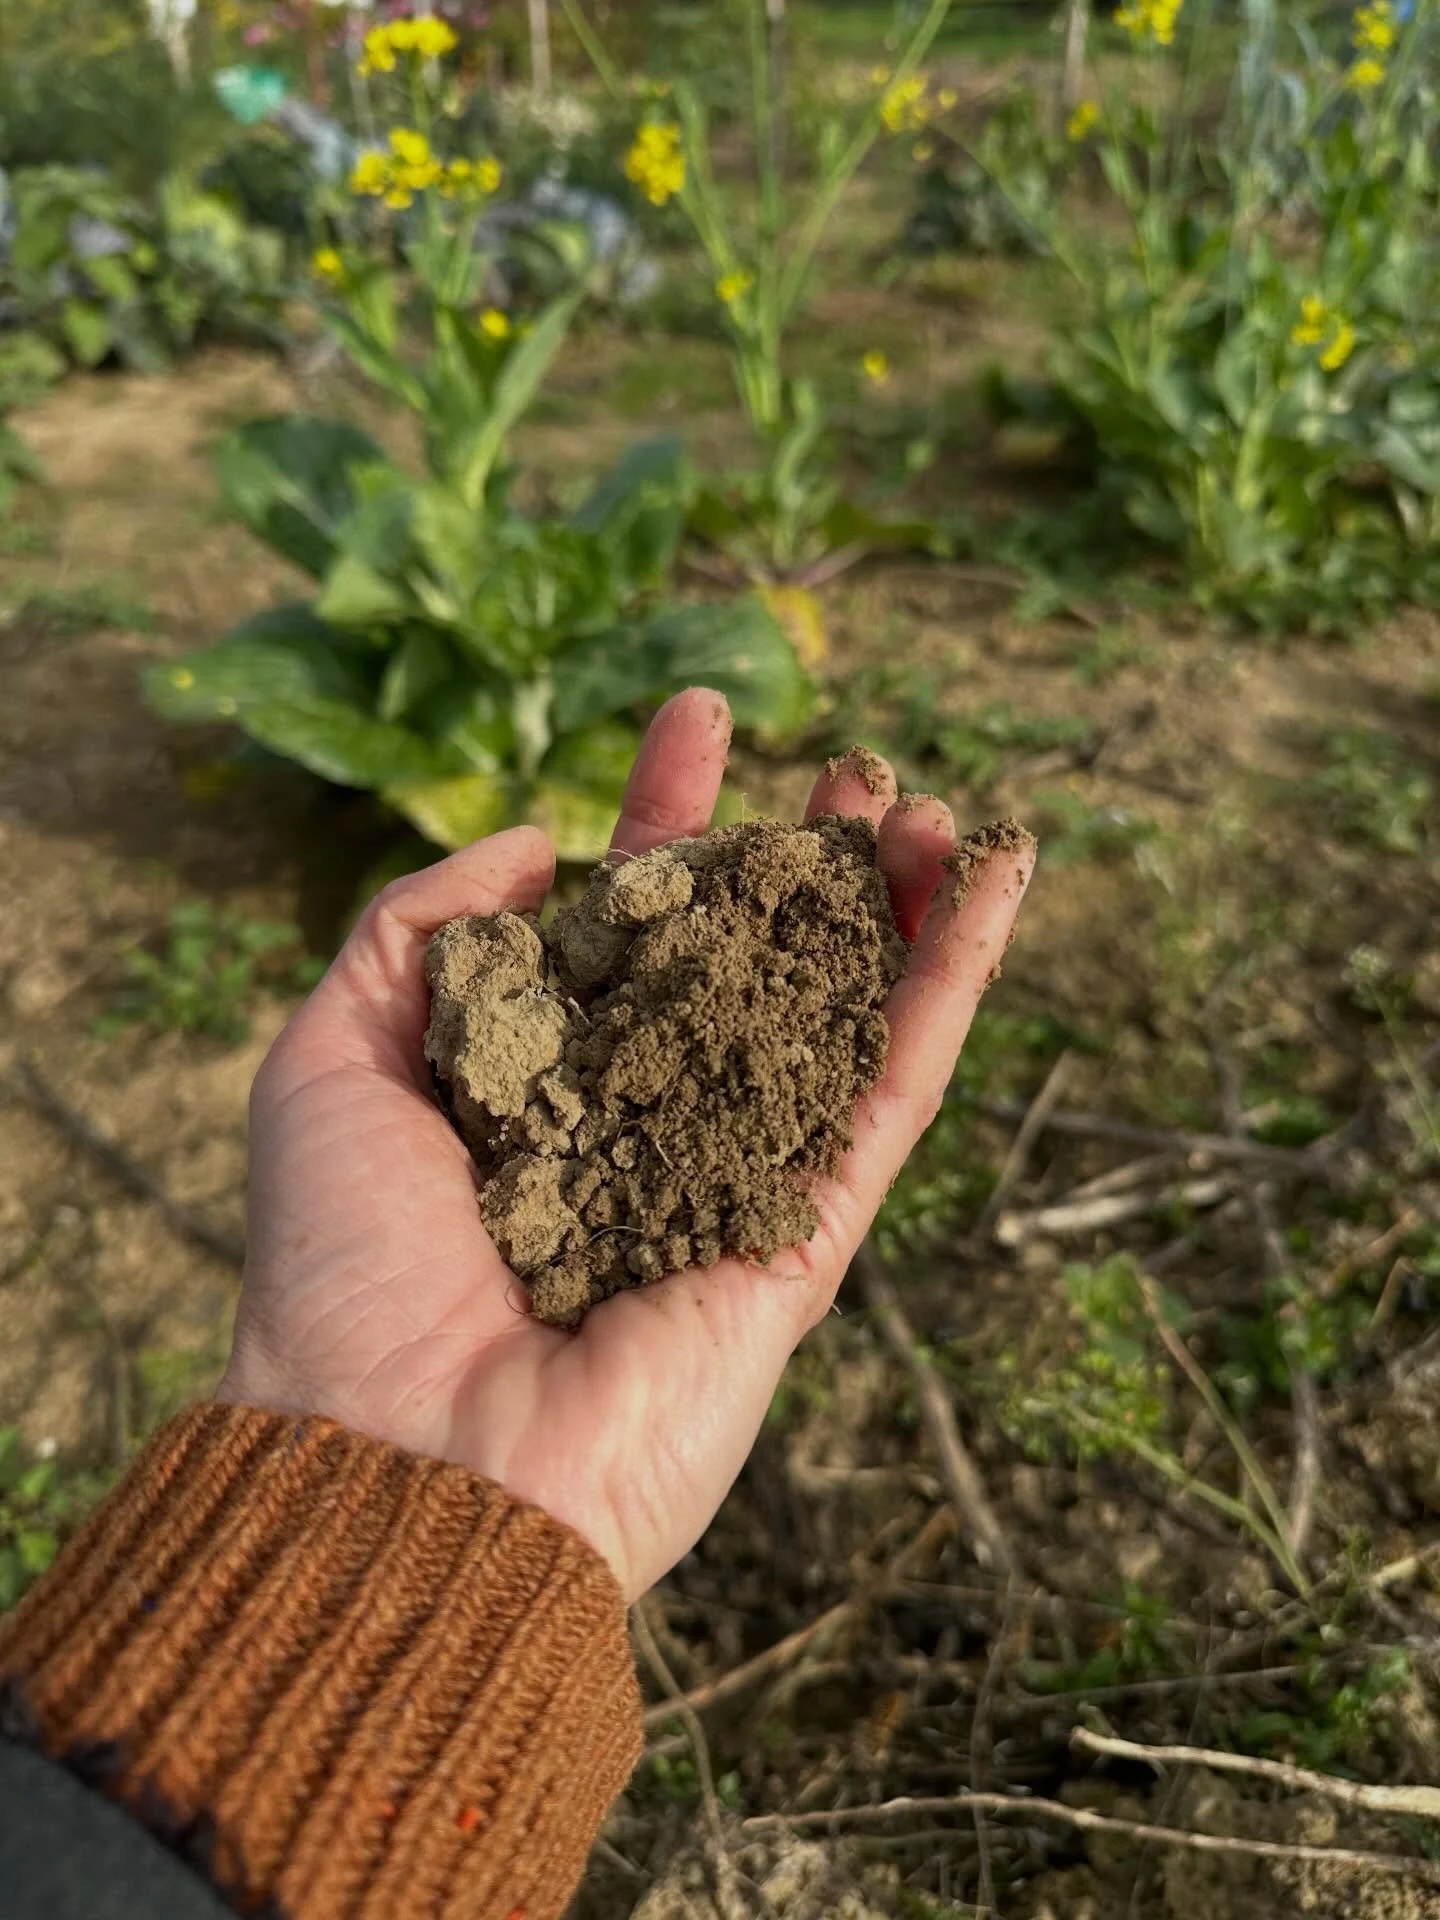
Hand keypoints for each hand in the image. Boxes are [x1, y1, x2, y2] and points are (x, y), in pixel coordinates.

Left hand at [221, 689, 1033, 1598]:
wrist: (401, 1455)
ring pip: (840, 1008)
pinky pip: (899, 1085)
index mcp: (538, 1079)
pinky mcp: (810, 1231)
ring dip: (893, 901)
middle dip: (798, 856)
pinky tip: (992, 879)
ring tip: (924, 801)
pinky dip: (956, 979)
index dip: (664, 815)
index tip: (696, 718)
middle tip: (849, 764)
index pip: (622, 921)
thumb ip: (412, 934)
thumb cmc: (341, 1268)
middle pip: (748, 957)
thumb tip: (537, 844)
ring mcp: (734, 1174)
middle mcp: (644, 1120)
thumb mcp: (327, 1061)